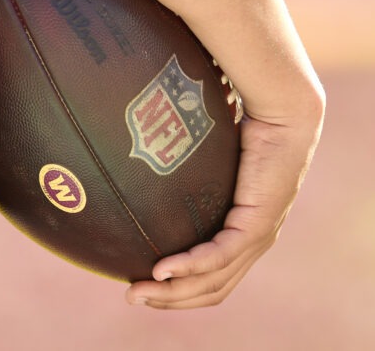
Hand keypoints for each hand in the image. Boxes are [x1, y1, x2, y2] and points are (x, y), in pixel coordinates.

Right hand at [126, 106, 323, 308]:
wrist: (283, 118)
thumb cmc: (245, 135)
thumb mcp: (211, 167)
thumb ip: (190, 177)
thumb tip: (154, 166)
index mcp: (243, 234)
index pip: (213, 279)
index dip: (180, 290)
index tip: (145, 287)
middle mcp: (252, 245)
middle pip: (210, 290)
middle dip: (170, 299)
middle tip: (133, 297)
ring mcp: (256, 238)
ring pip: (213, 282)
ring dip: (173, 292)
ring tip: (139, 292)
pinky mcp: (256, 225)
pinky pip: (218, 256)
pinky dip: (187, 267)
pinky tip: (160, 270)